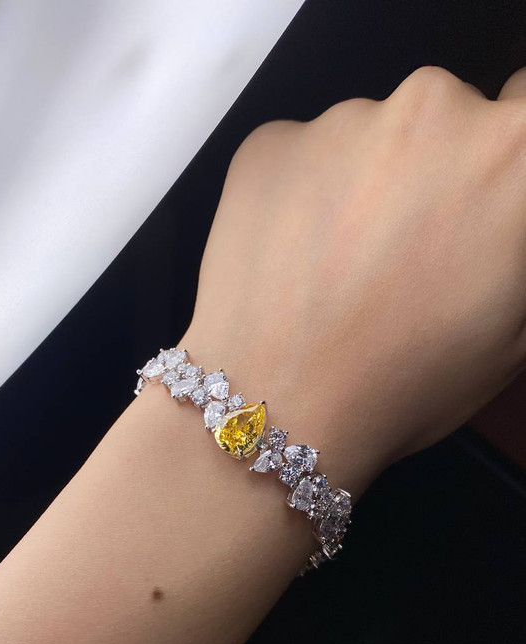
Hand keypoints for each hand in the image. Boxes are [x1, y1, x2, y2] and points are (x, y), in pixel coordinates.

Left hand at [182, 66, 525, 497]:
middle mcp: (433, 108)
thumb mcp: (515, 328)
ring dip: (364, 183)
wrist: (277, 406)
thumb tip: (500, 210)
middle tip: (404, 252)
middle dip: (434, 172)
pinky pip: (303, 154)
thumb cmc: (406, 382)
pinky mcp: (270, 141)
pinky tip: (292, 257)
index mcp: (512, 153)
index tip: (476, 204)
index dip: (502, 166)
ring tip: (339, 265)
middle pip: (448, 118)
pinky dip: (302, 192)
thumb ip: (518, 238)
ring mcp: (342, 119)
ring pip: (368, 137)